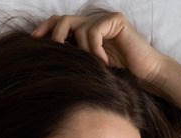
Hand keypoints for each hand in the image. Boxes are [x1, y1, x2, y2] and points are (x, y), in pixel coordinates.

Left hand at [31, 12, 165, 83]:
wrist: (147, 76)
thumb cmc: (120, 76)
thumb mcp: (90, 68)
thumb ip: (73, 58)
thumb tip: (47, 59)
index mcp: (85, 32)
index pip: (59, 22)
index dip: (45, 28)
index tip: (33, 40)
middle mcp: (93, 22)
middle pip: (64, 19)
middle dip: (54, 34)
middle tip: (53, 49)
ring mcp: (105, 19)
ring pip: (79, 28)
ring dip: (83, 51)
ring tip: (95, 65)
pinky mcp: (116, 20)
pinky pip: (94, 31)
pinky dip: (95, 49)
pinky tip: (105, 62)